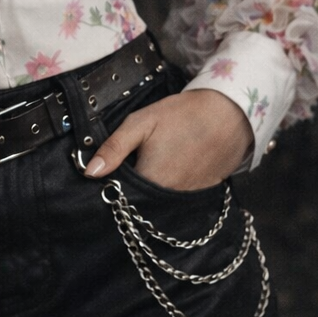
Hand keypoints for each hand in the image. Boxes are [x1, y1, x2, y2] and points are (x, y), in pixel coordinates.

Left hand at [83, 89, 253, 189]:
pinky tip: (169, 168)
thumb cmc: (181, 116)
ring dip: (150, 190)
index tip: (106, 176)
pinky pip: (177, 198)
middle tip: (129, 167)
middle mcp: (169, 198)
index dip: (111, 187)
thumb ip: (114, 148)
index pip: (121, 196)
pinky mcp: (202, 194)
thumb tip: (90, 171)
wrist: (228, 114)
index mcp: (151, 181)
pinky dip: (169, 187)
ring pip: (159, 201)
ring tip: (151, 165)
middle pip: (140, 202)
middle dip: (130, 191)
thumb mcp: (141, 123)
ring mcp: (188, 199)